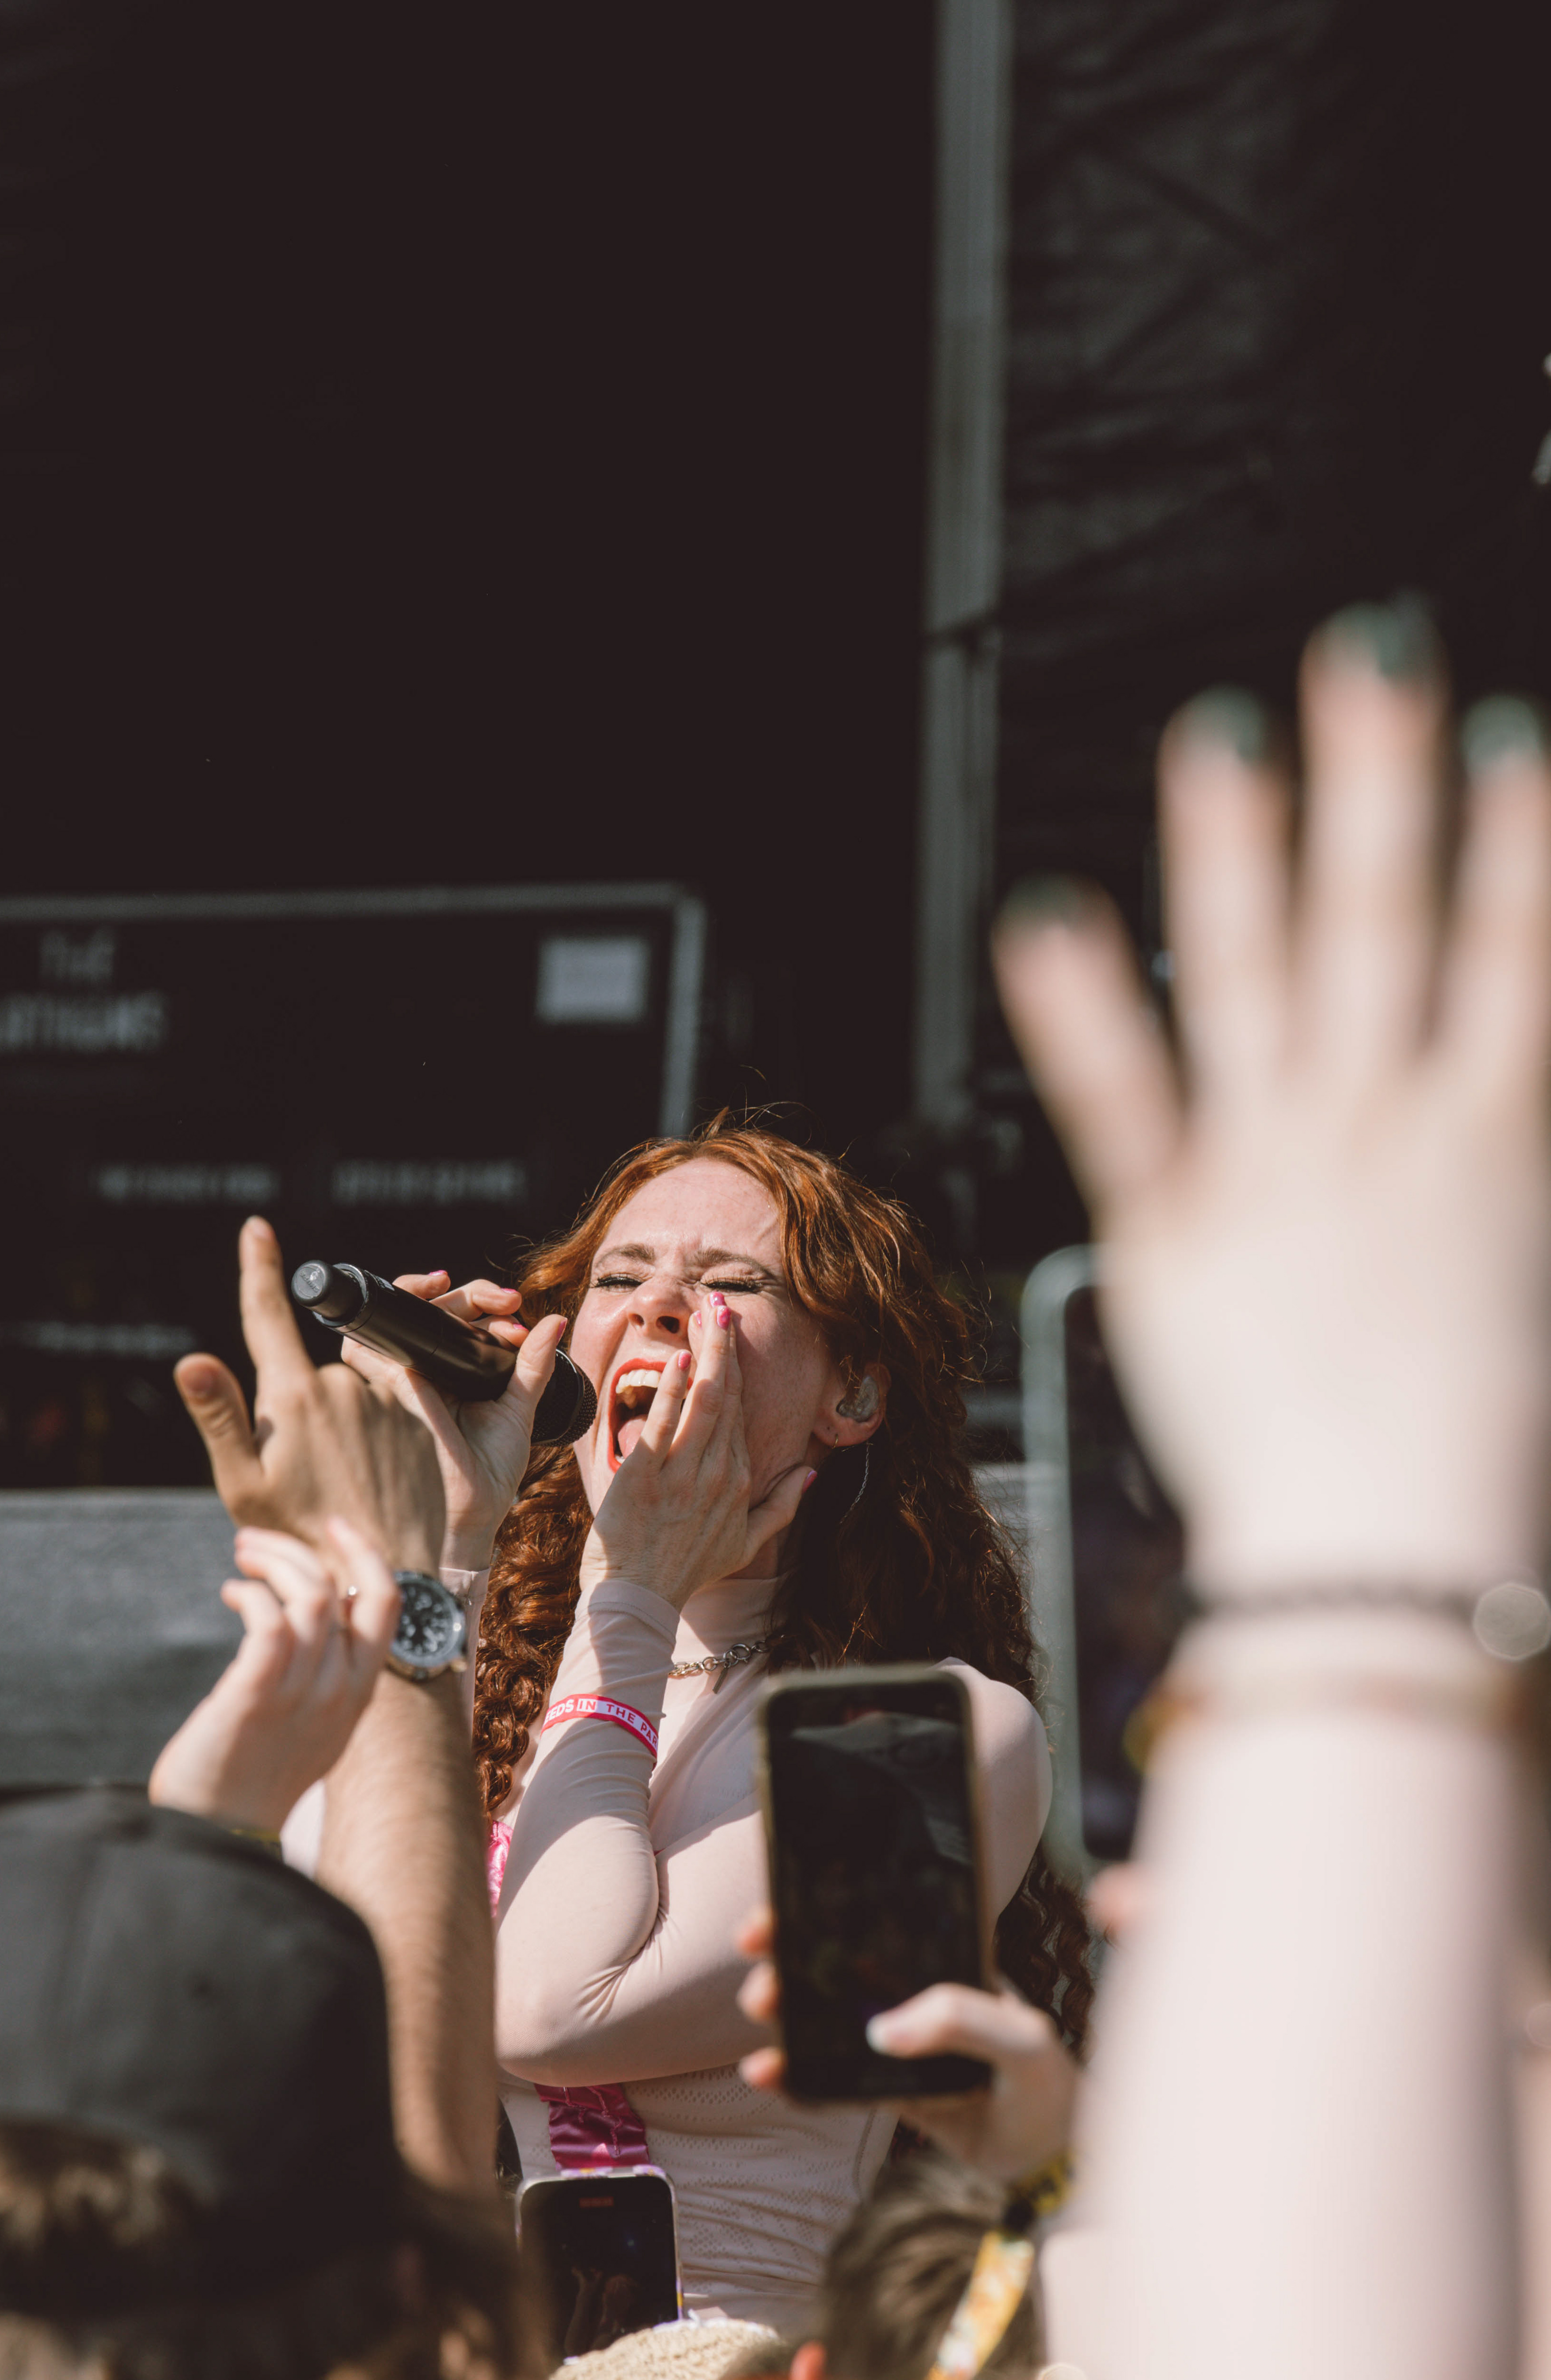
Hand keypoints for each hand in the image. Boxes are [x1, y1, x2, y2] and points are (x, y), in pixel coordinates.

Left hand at [149, 1520, 399, 1831]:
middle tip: (254, 1542)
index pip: (387, 1605)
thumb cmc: (253, 1778)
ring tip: (241, 1561)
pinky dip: (251, 1594)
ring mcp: (301, 1694)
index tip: (335, 1525)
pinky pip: (270, 1621)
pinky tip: (232, 1595)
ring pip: (310, 1595)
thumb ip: (321, 1678)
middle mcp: (340, 1691)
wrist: (220, 1837)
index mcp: (358, 1695)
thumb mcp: (310, 1726)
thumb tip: (307, 1620)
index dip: (365, 1554)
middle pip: (344, 1588)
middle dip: (301, 1548)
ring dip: (272, 1562)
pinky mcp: (256, 1696)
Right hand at [175, 1219, 445, 1568]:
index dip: (259, 1267)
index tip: (258, 1228)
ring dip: (339, 1430)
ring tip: (340, 1487)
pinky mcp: (421, 1421)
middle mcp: (344, 1386)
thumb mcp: (243, 1484)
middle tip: (302, 1473)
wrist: (382, 1575)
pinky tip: (372, 1482)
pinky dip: (373, 1438)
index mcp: (293, 1395)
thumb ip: (219, 1414)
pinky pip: (387, 1411)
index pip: (267, 1315)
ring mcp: (387, 1402)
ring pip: (348, 1397)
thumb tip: (191, 1359)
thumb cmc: (299, 1537)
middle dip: (298, 1410)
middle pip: (307, 1374)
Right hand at [337, 1269, 566, 1568]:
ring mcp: (403, 1380)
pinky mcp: (390, 1388)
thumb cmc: (490, 1471)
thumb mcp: (518, 1408)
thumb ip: (533, 1366)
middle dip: (468, 1294)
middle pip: (427, 1310)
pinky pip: (366, 1345)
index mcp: (450, 1374)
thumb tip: (556, 1321)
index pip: (452, 1321)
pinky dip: (388, 1319)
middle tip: (507, 1301)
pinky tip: (426, 1305)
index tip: (514, 1306)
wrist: (474, 1513)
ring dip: (425, 1293)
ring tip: (475, 1298)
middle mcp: (423, 1373)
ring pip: (395, 1316)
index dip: (479, 1302)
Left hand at [580, 1296, 815, 1608]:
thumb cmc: (687, 1571)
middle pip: (728, 1397)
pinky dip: (676, 1388)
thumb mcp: (746, 1544)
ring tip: (706, 1314)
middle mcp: (717, 1473)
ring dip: (707, 1354)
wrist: (639, 1597)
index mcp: (738, 1482)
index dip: (737, 1368)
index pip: (741, 1412)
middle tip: (722, 1304)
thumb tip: (811, 1472)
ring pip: (704, 1401)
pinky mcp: (647, 1476)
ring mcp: (683, 1473)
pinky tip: (683, 1357)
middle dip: (726, 1347)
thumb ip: (782, 1506)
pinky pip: (666, 1423)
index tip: (731, 1332)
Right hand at [734, 1907, 1078, 2184]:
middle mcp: (916, 1997)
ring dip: (788, 2017)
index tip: (778, 1911)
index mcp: (948, 1965)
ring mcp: (900, 2044)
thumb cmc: (1048, 2085)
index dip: (825, 1912)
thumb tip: (883, 2031)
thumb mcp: (1022, 2039)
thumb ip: (962, 2022)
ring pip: (827, 2021)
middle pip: (839, 1968)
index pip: (880, 1925)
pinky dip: (798, 2075)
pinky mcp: (888, 2090)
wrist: (1055, 2163)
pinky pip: (833, 2078)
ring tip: (763, 2022)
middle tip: (761, 1975)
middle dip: (790, 1962)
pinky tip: (770, 2074)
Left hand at [992, 618, 1550, 1594]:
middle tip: (1365, 658)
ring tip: (1213, 741)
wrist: (1386, 1552)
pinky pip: (1121, 1105)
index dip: (1512, 839)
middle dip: (1380, 782)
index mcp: (1495, 1141)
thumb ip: (1511, 1165)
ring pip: (1255, 980)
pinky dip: (1081, 1013)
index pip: (1513, 952)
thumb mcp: (1539, 1280)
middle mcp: (1384, 1129)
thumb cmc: (1486, 1444)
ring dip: (1234, 852)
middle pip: (1386, 923)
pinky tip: (1047, 922)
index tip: (1500, 742)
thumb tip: (1500, 1077)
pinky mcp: (1174, 1235)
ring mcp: (1275, 1173)